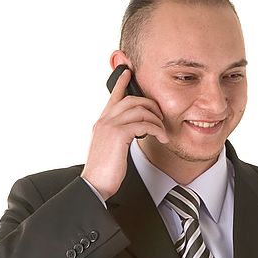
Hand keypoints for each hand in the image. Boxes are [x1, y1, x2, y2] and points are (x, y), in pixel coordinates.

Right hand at [81, 68, 168, 200]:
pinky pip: (143, 123)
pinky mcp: (118, 134)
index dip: (121, 82)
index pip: (113, 97)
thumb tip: (130, 132)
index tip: (128, 72)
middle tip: (161, 117)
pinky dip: (156, 129)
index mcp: (101, 123)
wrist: (94, 185)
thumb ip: (116, 136)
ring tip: (163, 132)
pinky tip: (161, 138)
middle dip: (151, 105)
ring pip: (140, 110)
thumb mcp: (109, 149)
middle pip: (132, 99)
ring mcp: (110, 126)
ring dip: (156, 120)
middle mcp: (104, 121)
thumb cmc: (103, 172)